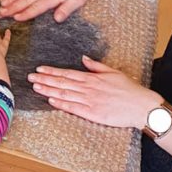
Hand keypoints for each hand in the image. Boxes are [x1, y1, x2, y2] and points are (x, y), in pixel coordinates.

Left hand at [28, 56, 160, 127]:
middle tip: (30, 77)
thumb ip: (96, 66)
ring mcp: (90, 101)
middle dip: (45, 79)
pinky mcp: (93, 114)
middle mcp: (88, 88)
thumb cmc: (129, 89)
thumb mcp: (113, 72)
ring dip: (49, 90)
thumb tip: (83, 58)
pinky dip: (61, 104)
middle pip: (62, 83)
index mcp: (93, 78)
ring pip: (65, 94)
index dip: (52, 71)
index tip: (39, 69)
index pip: (67, 73)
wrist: (141, 106)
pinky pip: (74, 108)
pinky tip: (50, 100)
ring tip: (35, 87)